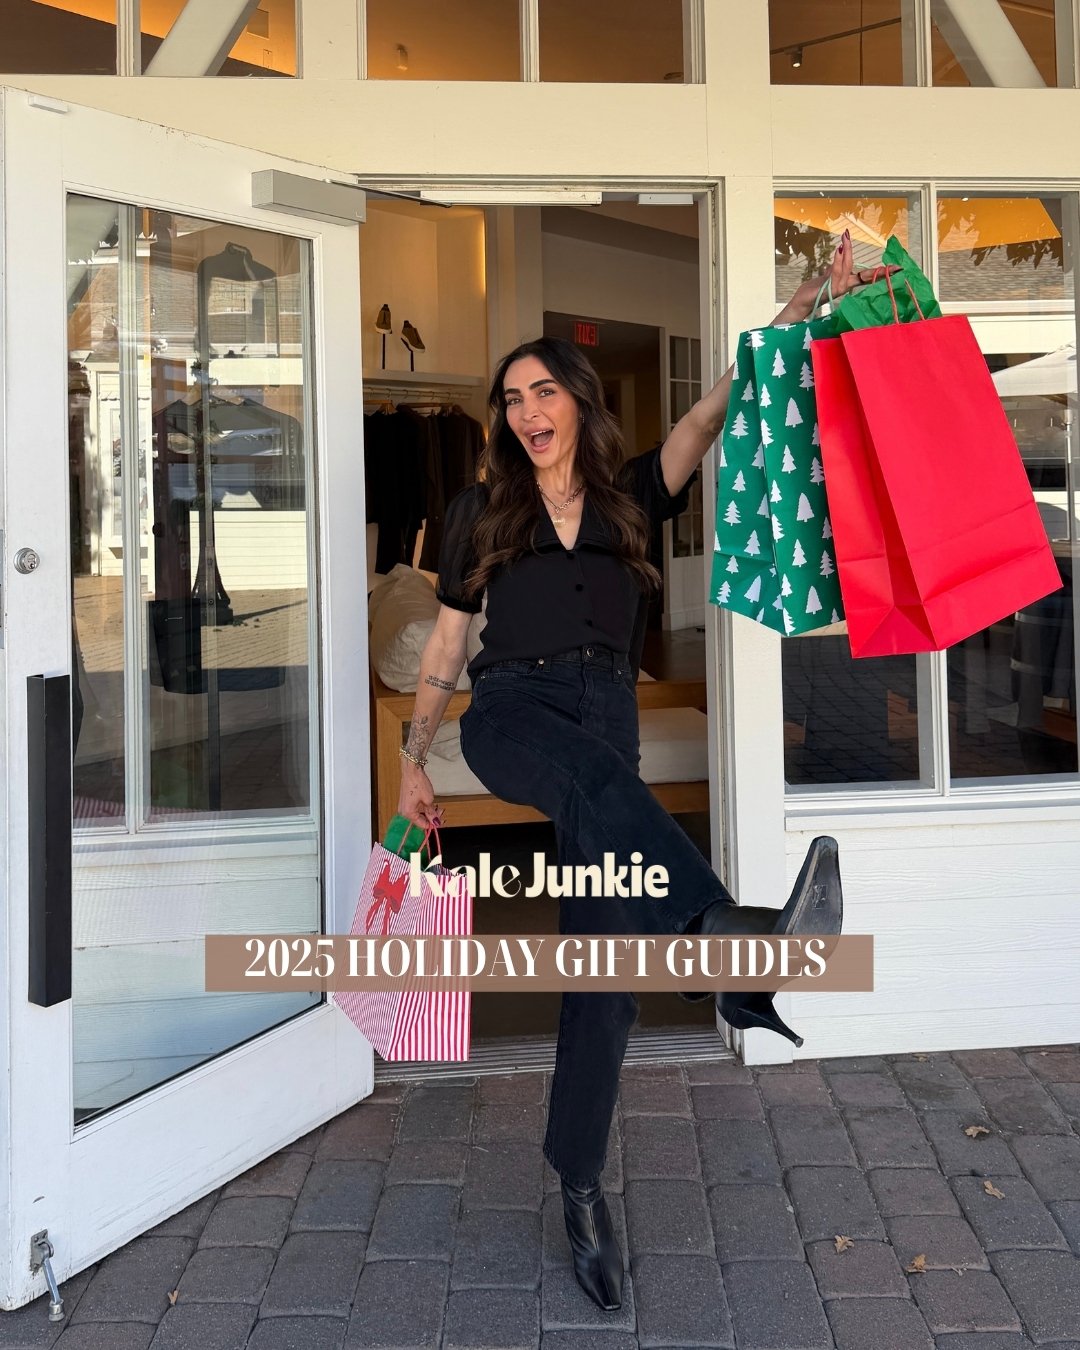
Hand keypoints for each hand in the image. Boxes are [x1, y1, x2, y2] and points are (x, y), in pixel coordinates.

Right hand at [397, 760, 443, 829]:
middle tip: (441, 813)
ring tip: (438, 808)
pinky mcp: (406, 801)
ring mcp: (404, 806)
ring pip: (418, 814)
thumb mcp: (428, 800)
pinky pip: (415, 808)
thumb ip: (431, 813)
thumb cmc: (418, 784)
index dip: (432, 824)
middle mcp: (404, 812)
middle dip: (431, 817)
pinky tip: (430, 806)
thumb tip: (435, 821)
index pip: (422, 824)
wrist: (411, 770)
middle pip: (420, 819)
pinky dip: (423, 808)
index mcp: (408, 813)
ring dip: (428, 812)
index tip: (441, 821)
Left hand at [778, 228, 901, 323]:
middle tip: (896, 266)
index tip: (898, 268)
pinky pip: (835, 272)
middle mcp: (845, 287)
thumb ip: (837, 265)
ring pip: (847, 268)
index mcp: (848, 283)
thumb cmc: (815, 288)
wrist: (802, 301)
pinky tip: (839, 249)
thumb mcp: (828, 274)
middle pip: (865, 277)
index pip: (868, 277)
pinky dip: (837, 259)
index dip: (882, 273)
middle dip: (881, 272)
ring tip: (846, 238)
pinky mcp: (827, 288)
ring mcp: (837, 288)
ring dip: (847, 252)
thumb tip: (841, 251)